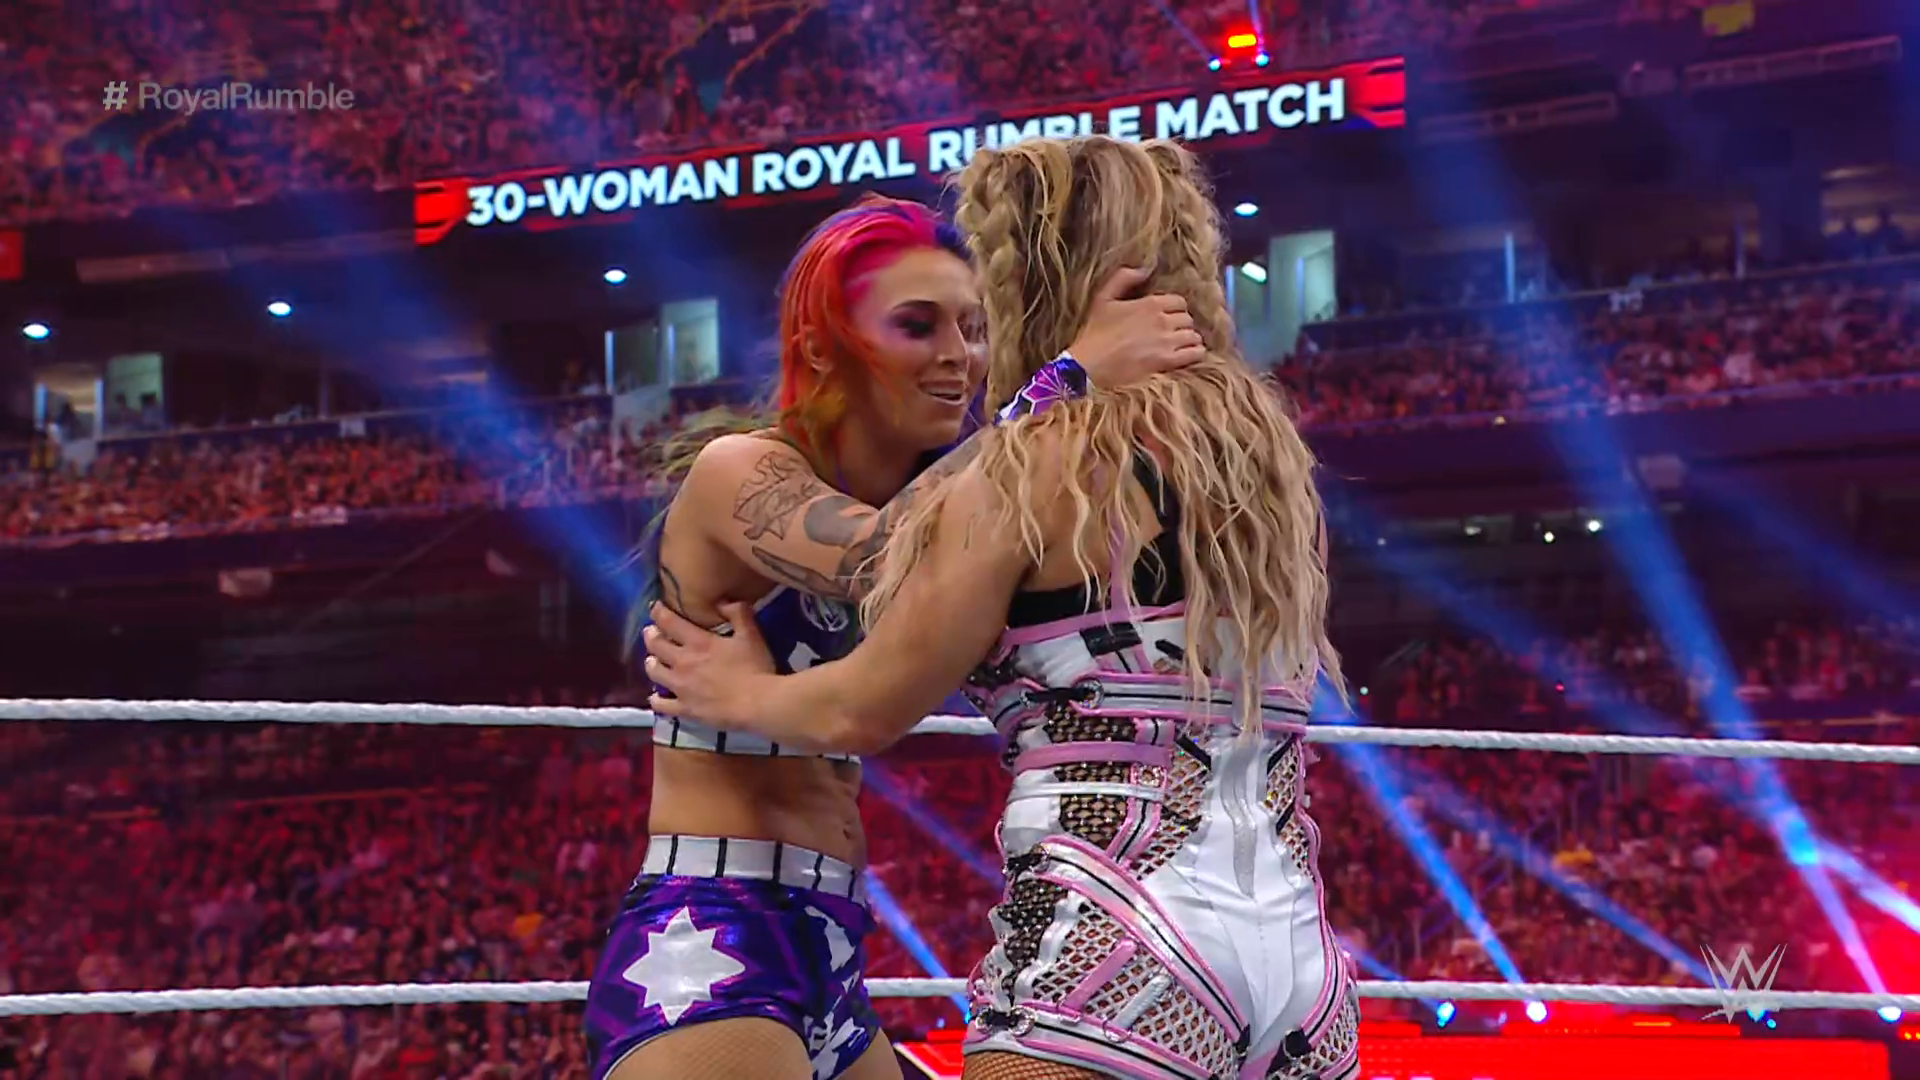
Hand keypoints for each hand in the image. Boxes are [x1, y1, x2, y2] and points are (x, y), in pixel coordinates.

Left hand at [642, 601, 775, 727]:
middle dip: (650, 635)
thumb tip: (722, 601)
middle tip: (650, 631)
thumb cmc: (755, 668)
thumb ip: (738, 613)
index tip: (655, 607)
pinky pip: (661, 705)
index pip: (669, 622)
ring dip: (650, 663)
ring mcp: (680, 688)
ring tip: (652, 660)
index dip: (659, 612)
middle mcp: (683, 662)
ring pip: (654, 672)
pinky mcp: (684, 709)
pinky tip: (655, 698)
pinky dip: (655, 700)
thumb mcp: (751, 635)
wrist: (757, 704)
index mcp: (698, 642)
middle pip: (656, 646)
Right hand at [1067, 266, 1205, 388]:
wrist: (1089, 364)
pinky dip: (1195, 353)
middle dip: (1182, 325)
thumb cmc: (1095, 332)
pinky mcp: (1167, 361)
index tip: (1168, 317)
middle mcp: (1163, 320)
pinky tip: (1188, 355)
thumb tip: (1144, 270)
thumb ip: (1123, 278)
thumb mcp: (1104, 298)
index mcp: (1151, 303)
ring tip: (1182, 345)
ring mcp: (1167, 341)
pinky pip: (1194, 353)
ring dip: (1189, 339)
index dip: (1176, 309)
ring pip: (1193, 336)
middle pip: (1188, 319)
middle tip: (1173, 332)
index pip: (1180, 302)